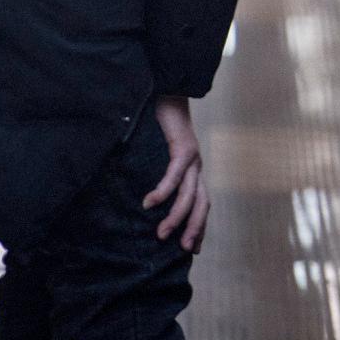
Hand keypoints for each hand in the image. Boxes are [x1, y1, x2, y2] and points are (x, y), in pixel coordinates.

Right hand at [142, 94, 209, 252]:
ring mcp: (193, 156)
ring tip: (161, 233)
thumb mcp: (158, 154)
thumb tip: (137, 198)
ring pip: (189, 194)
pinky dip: (163, 190)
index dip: (199, 225)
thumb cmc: (159, 122)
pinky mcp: (183, 145)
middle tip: (184, 250)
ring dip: (176, 216)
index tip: (193, 249)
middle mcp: (197, 165)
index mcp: (193, 169)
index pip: (201, 203)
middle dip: (194, 228)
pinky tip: (150, 203)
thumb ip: (155, 173)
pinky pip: (175, 174)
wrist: (168, 89)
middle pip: (201, 204)